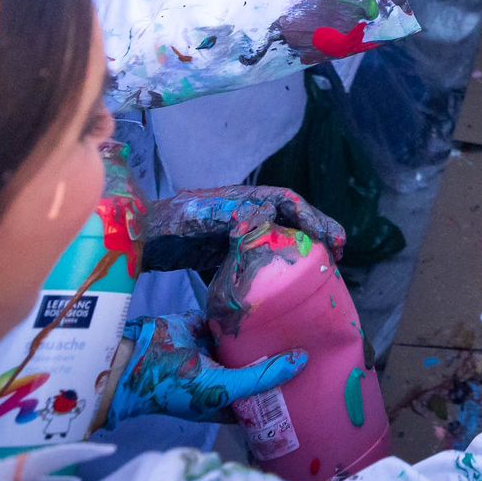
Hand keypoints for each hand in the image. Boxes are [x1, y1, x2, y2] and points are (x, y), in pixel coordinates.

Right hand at [104, 313, 306, 429]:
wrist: (136, 359)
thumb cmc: (179, 386)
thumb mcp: (224, 388)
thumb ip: (262, 377)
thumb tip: (303, 361)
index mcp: (228, 399)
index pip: (265, 395)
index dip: (286, 386)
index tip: (315, 371)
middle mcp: (224, 376)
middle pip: (259, 364)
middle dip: (279, 353)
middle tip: (314, 336)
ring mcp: (214, 351)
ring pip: (247, 340)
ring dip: (265, 330)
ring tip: (300, 316)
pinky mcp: (205, 328)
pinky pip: (230, 319)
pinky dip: (245, 312)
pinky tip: (270, 300)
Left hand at [141, 186, 346, 274]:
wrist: (141, 237)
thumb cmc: (171, 226)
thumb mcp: (208, 217)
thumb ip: (238, 216)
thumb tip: (273, 218)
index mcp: (244, 200)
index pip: (289, 203)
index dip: (314, 218)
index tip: (333, 239)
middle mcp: (244, 210)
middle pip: (289, 216)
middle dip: (316, 231)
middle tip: (339, 252)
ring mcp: (236, 229)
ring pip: (277, 233)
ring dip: (300, 246)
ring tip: (323, 264)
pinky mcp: (225, 248)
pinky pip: (258, 251)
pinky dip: (275, 262)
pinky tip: (285, 281)